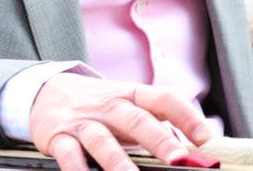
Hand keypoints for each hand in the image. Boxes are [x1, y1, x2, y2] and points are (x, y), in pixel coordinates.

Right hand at [29, 73, 213, 170]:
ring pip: (103, 142)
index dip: (187, 116)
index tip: (206, 137)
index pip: (164, 99)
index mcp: (131, 95)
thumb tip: (191, 147)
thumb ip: (154, 123)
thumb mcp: (126, 105)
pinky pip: (69, 156)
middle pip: (137, 121)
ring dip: (119, 162)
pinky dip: (78, 170)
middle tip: (179, 159)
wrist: (46, 90)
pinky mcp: (59, 137)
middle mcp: (110, 106)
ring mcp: (84, 122)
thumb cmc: (99, 105)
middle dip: (160, 141)